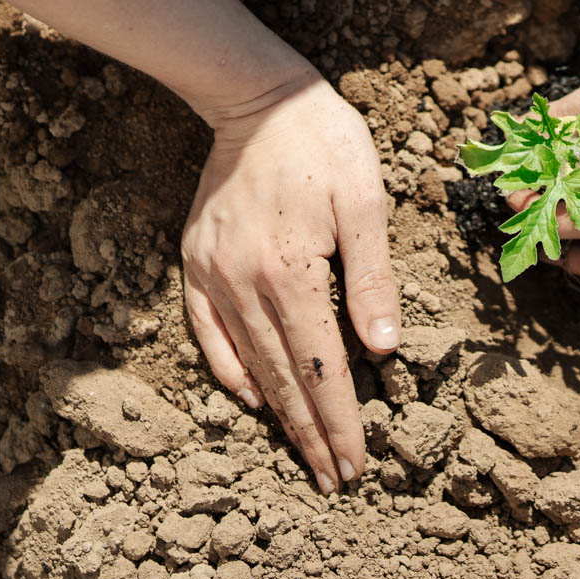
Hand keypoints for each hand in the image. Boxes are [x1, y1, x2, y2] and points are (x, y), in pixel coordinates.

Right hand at [180, 72, 400, 492]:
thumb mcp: (366, 201)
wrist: (256, 97)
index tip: (356, 465)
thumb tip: (384, 350)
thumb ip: (373, 277)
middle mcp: (245, 284)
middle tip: (334, 480)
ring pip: (249, 364)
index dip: (340, 423)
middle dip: (312, 435)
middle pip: (285, 380)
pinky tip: (251, 399)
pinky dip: (229, 371)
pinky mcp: (195, 264)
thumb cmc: (324, 143)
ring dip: (278, 416)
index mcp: (292, 272)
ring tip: (303, 454)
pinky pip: (207, 334)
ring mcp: (214, 276)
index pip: (323, 369)